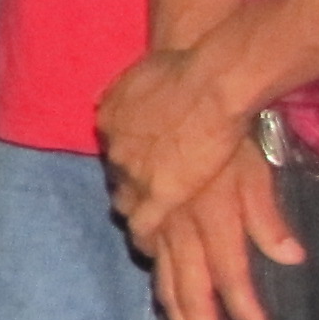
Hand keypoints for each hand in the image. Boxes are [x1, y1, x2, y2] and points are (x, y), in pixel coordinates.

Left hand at [96, 42, 254, 238]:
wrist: (209, 86)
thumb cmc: (185, 70)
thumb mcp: (141, 74)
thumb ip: (129, 90)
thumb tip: (123, 95)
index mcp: (109, 119)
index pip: (111, 148)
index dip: (125, 158)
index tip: (135, 165)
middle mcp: (113, 149)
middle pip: (115, 176)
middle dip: (127, 187)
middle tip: (139, 197)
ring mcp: (134, 173)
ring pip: (125, 203)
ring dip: (133, 215)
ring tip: (141, 233)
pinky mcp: (159, 194)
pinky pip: (144, 224)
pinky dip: (144, 237)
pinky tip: (149, 249)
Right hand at [142, 141, 303, 319]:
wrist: (190, 81)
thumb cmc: (230, 125)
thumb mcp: (254, 172)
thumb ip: (264, 217)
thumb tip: (290, 257)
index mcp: (206, 220)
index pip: (222, 279)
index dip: (235, 311)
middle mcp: (172, 223)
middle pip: (181, 288)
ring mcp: (146, 207)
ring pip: (156, 266)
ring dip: (172, 300)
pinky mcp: (130, 185)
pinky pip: (137, 226)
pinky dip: (149, 248)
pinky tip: (154, 253)